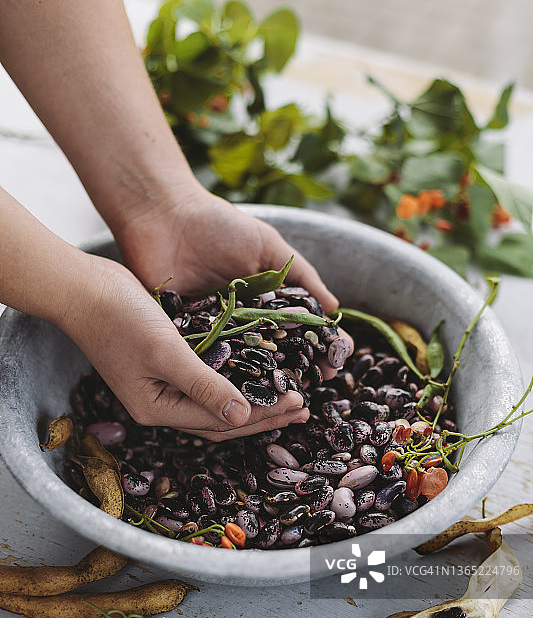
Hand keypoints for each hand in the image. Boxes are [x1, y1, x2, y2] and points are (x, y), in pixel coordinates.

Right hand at [60, 254, 309, 440]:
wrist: (82, 288)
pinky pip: (208, 379)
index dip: (263, 415)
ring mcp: (162, 384)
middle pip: (222, 419)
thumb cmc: (119, 318)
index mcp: (158, 408)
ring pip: (217, 401)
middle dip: (264, 415)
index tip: (299, 402)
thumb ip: (205, 386)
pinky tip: (255, 372)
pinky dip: (235, 379)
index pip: (222, 423)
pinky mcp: (165, 362)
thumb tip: (244, 418)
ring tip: (286, 396)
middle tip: (304, 407)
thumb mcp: (167, 353)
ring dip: (253, 400)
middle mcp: (161, 403)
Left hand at [114, 182, 352, 381]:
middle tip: (313, 388)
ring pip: (242, 364)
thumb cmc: (218, 225)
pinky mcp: (185, 336)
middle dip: (297, 372)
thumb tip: (333, 306)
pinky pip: (205, 361)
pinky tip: (237, 394)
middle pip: (274, 354)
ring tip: (282, 399)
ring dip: (260, 383)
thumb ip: (300, 275)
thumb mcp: (267, 245)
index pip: (299, 330)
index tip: (335, 363)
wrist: (164, 218)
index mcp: (265, 300)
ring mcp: (214, 330)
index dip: (319, 347)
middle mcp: (243, 320)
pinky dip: (219, 377)